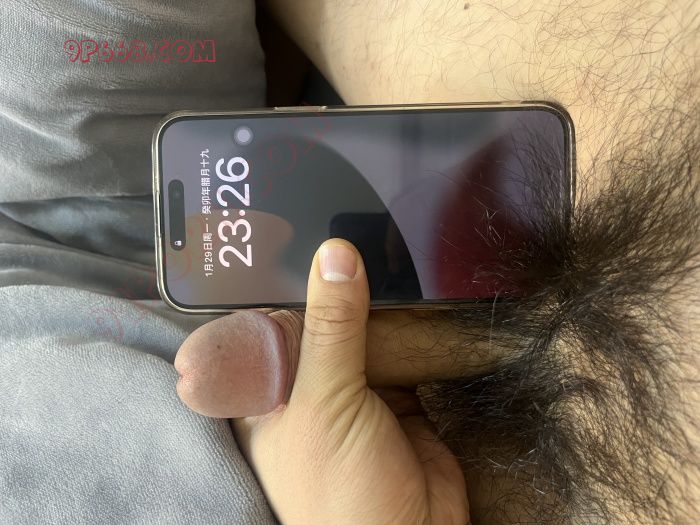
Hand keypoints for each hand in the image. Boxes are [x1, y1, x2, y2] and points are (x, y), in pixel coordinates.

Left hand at [180, 238, 468, 523]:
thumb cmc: (338, 488)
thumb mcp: (324, 399)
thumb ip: (331, 327)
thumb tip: (335, 253)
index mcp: (264, 388)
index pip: (260, 319)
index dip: (272, 275)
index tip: (288, 221)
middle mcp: (304, 383)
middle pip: (315, 317)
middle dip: (329, 278)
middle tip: (346, 211)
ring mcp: (352, 386)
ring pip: (358, 327)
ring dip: (372, 295)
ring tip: (383, 233)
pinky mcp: (397, 389)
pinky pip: (400, 344)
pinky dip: (409, 320)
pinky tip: (415, 281)